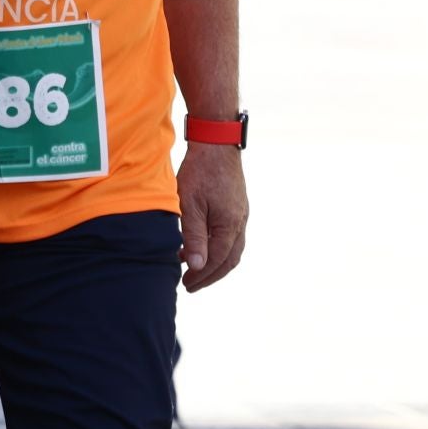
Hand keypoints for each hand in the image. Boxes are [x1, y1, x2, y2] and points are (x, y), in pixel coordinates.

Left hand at [176, 143, 246, 290]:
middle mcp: (240, 223)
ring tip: (192, 268)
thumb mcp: (189, 205)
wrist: (216, 143)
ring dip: (214, 262)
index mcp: (230, 226)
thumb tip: (197, 267)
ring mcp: (241, 214)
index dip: (202, 276)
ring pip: (231, 249)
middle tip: (190, 285)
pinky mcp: (236, 206)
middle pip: (229, 260)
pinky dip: (217, 247)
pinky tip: (198, 244)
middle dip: (210, 275)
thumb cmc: (199, 172)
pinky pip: (230, 235)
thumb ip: (193, 237)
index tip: (186, 285)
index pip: (218, 261)